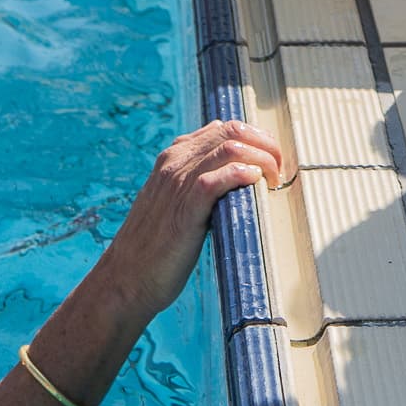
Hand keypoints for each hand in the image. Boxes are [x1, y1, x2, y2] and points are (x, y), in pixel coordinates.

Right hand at [112, 119, 281, 317]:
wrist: (126, 279)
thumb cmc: (154, 245)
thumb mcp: (173, 201)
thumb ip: (195, 180)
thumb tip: (230, 165)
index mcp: (174, 157)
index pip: (224, 126)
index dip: (255, 138)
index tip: (271, 159)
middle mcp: (175, 163)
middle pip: (232, 131)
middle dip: (264, 144)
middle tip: (279, 170)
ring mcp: (178, 184)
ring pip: (229, 148)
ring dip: (261, 159)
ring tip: (273, 180)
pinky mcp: (184, 210)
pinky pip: (216, 180)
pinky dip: (241, 175)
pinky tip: (255, 184)